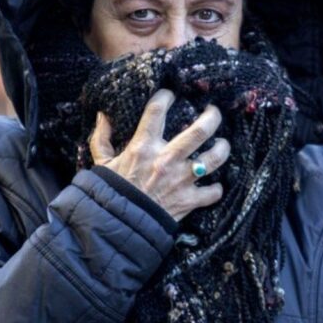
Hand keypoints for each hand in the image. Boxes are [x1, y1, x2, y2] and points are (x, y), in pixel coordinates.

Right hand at [89, 89, 229, 220]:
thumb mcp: (101, 164)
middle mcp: (166, 159)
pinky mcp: (189, 200)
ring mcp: (181, 180)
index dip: (166, 97)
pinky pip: (212, 192)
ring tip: (222, 144)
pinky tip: (214, 185)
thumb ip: (101, 139)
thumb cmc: (109, 193)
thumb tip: (103, 116)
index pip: (157, 111)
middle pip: (200, 131)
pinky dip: (215, 189)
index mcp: (143, 147)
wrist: (116, 227)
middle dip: (212, 117)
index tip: (171, 94)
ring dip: (222, 149)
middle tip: (214, 112)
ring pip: (214, 158)